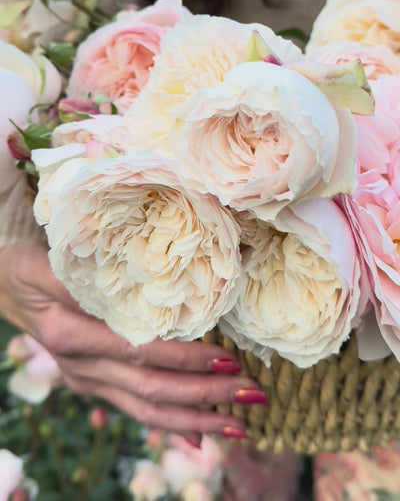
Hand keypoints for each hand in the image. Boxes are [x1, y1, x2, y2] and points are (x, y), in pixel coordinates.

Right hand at [0, 242, 263, 438]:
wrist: (4, 289)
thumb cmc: (34, 265)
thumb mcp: (52, 260)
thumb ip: (93, 271)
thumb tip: (152, 279)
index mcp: (72, 335)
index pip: (139, 352)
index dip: (185, 359)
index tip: (228, 359)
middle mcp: (81, 367)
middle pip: (150, 389)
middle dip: (204, 396)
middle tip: (252, 395)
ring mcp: (87, 381)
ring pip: (145, 410)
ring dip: (194, 420)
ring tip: (237, 426)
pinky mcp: (93, 385)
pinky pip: (133, 410)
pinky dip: (168, 425)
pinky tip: (199, 438)